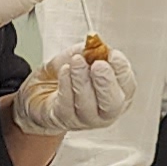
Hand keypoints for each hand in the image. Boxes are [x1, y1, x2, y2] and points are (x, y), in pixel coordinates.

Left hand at [9, 19, 139, 137]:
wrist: (39, 93)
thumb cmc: (65, 77)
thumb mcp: (78, 57)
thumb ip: (88, 52)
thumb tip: (95, 45)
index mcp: (117, 92)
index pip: (127, 84)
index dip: (122, 70)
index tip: (113, 55)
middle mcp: (105, 109)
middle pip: (112, 102)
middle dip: (106, 82)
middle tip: (99, 65)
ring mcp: (86, 119)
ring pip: (88, 105)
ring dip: (82, 80)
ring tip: (76, 62)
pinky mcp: (64, 120)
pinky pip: (67, 105)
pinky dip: (66, 85)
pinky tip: (65, 71)